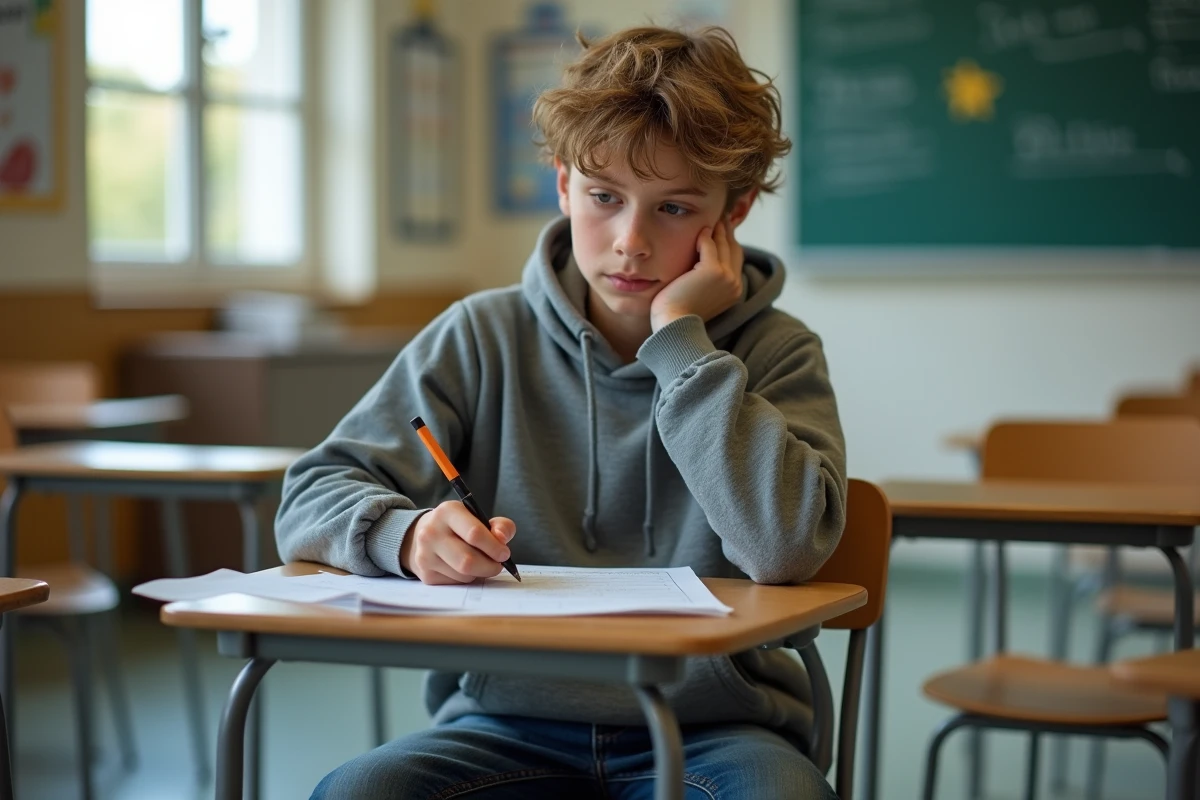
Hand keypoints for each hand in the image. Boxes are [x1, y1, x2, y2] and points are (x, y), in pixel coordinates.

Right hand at [400, 501, 515, 584]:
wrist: (425, 535)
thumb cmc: (460, 527)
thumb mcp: (479, 518)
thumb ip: (500, 526)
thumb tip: (502, 539)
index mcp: (448, 512)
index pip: (474, 533)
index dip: (494, 547)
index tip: (504, 554)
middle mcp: (431, 532)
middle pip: (468, 560)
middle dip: (490, 566)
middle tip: (498, 565)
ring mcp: (425, 555)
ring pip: (463, 575)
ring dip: (479, 573)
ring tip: (480, 563)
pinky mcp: (426, 574)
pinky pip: (455, 583)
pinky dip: (467, 579)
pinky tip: (464, 569)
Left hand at [650, 219, 743, 332]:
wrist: (674, 326)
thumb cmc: (678, 315)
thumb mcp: (697, 295)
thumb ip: (703, 280)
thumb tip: (697, 265)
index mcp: (734, 291)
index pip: (735, 260)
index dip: (729, 243)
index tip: (722, 230)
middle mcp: (734, 283)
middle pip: (733, 249)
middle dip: (726, 232)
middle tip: (720, 218)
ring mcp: (726, 276)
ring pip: (723, 244)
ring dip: (717, 229)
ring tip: (711, 218)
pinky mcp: (713, 270)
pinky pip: (709, 245)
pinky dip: (704, 236)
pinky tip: (699, 231)